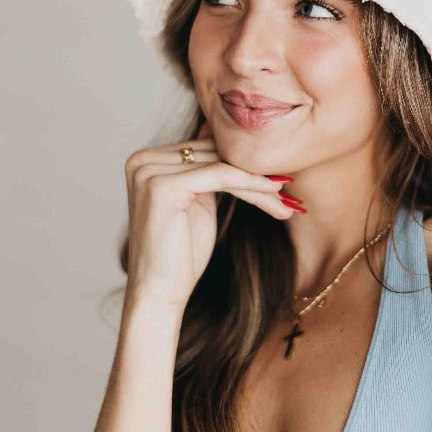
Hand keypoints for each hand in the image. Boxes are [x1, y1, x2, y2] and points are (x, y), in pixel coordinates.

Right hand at [123, 120, 293, 308]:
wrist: (160, 292)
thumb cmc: (181, 254)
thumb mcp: (198, 202)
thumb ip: (207, 170)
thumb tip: (229, 139)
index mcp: (146, 161)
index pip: (206, 151)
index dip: (243, 166)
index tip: (278, 180)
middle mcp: (142, 161)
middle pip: (214, 156)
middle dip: (254, 175)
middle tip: (288, 193)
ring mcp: (149, 171)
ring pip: (221, 166)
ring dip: (258, 183)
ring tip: (286, 200)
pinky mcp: (164, 186)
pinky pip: (220, 175)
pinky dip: (250, 184)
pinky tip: (274, 194)